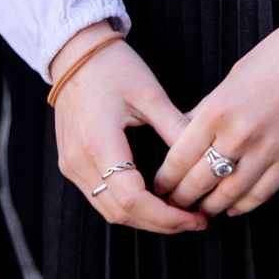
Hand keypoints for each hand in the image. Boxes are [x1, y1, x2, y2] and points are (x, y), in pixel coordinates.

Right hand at [50, 24, 203, 234]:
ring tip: (180, 215)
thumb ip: (176, 128)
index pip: (131, 199)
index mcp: (98, 143)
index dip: (164, 215)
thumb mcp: (150, 94)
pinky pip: (100, 197)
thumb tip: (207, 156)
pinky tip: (156, 201)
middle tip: (194, 222)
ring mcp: (71, 165)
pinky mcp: (72, 164)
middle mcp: (79, 161)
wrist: (75, 55)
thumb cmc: (113, 68)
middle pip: (120, 212)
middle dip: (159, 223)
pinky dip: (129, 206)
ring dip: (144, 218)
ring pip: (109, 210)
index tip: (192, 218)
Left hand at [155, 0, 278, 216]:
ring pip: (229, 194)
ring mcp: (267, 149)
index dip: (165, 179)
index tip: (160, 186)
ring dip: (211, 207)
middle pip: (198, 182)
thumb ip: (209, 107)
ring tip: (202, 211)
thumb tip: (186, 130)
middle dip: (182, 198)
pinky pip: (262, 193)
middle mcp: (238, 134)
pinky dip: (245, 205)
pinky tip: (235, 207)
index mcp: (217, 109)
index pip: (178, 158)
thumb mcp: (235, 75)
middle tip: (175, 205)